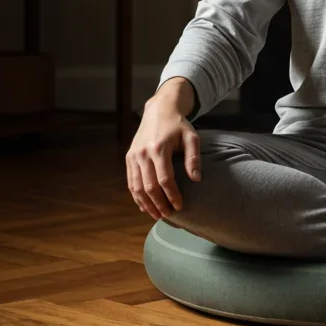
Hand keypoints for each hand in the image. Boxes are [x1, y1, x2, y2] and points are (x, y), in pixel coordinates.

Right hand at [126, 78, 200, 219]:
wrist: (159, 109)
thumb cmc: (178, 125)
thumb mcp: (192, 137)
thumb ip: (194, 157)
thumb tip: (196, 179)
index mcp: (159, 148)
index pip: (165, 179)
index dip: (172, 195)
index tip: (180, 206)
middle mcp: (143, 153)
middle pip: (149, 186)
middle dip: (159, 203)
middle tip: (169, 215)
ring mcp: (133, 156)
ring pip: (137, 187)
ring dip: (146, 203)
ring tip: (157, 215)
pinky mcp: (129, 158)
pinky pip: (131, 181)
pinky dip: (136, 196)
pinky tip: (144, 206)